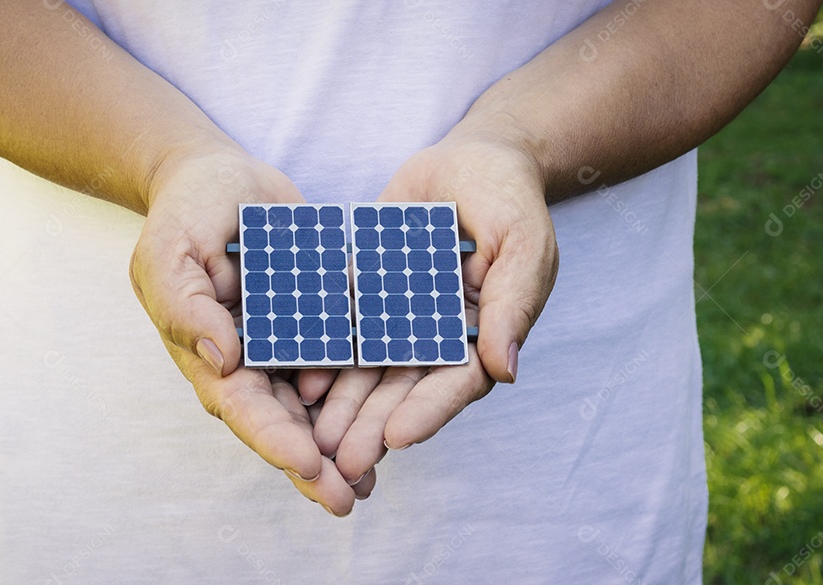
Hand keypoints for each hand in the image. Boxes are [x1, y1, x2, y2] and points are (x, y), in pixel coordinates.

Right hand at [128, 148, 357, 514]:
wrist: (221, 180)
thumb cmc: (186, 213)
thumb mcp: (170, 251)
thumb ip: (185, 306)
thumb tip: (224, 360)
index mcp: (212, 355)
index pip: (244, 408)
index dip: (275, 439)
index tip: (310, 464)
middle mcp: (252, 362)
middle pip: (285, 423)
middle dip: (314, 465)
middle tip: (349, 497)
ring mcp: (288, 345)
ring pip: (319, 406)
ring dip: (344, 442)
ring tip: (373, 479)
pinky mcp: (322, 321)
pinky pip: (346, 360)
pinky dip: (366, 391)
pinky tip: (396, 415)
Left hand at [312, 133, 558, 483]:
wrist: (472, 157)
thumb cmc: (509, 198)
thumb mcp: (523, 243)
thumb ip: (514, 304)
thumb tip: (507, 370)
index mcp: (483, 333)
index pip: (456, 382)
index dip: (429, 411)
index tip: (398, 437)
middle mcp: (440, 334)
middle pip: (406, 388)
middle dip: (375, 424)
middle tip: (345, 459)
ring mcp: (403, 316)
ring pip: (370, 369)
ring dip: (345, 405)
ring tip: (316, 436)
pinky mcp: (369, 293)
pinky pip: (346, 329)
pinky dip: (325, 356)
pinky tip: (300, 379)